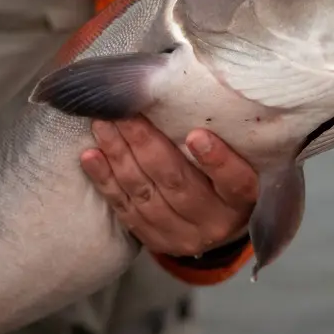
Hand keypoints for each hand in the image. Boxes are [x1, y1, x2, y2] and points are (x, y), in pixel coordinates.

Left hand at [79, 116, 258, 256]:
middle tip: (125, 114)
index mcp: (242, 200)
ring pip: (146, 195)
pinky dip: (105, 180)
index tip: (195, 134)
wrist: (216, 226)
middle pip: (179, 184)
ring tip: (104, 125)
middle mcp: (214, 222)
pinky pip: (125, 209)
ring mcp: (182, 235)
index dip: (217, 161)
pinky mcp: (154, 240)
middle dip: (147, 146)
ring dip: (120, 156)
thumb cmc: (225, 179)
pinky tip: (91, 156)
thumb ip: (224, 137)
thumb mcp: (240, 160)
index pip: (235, 182)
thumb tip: (184, 94)